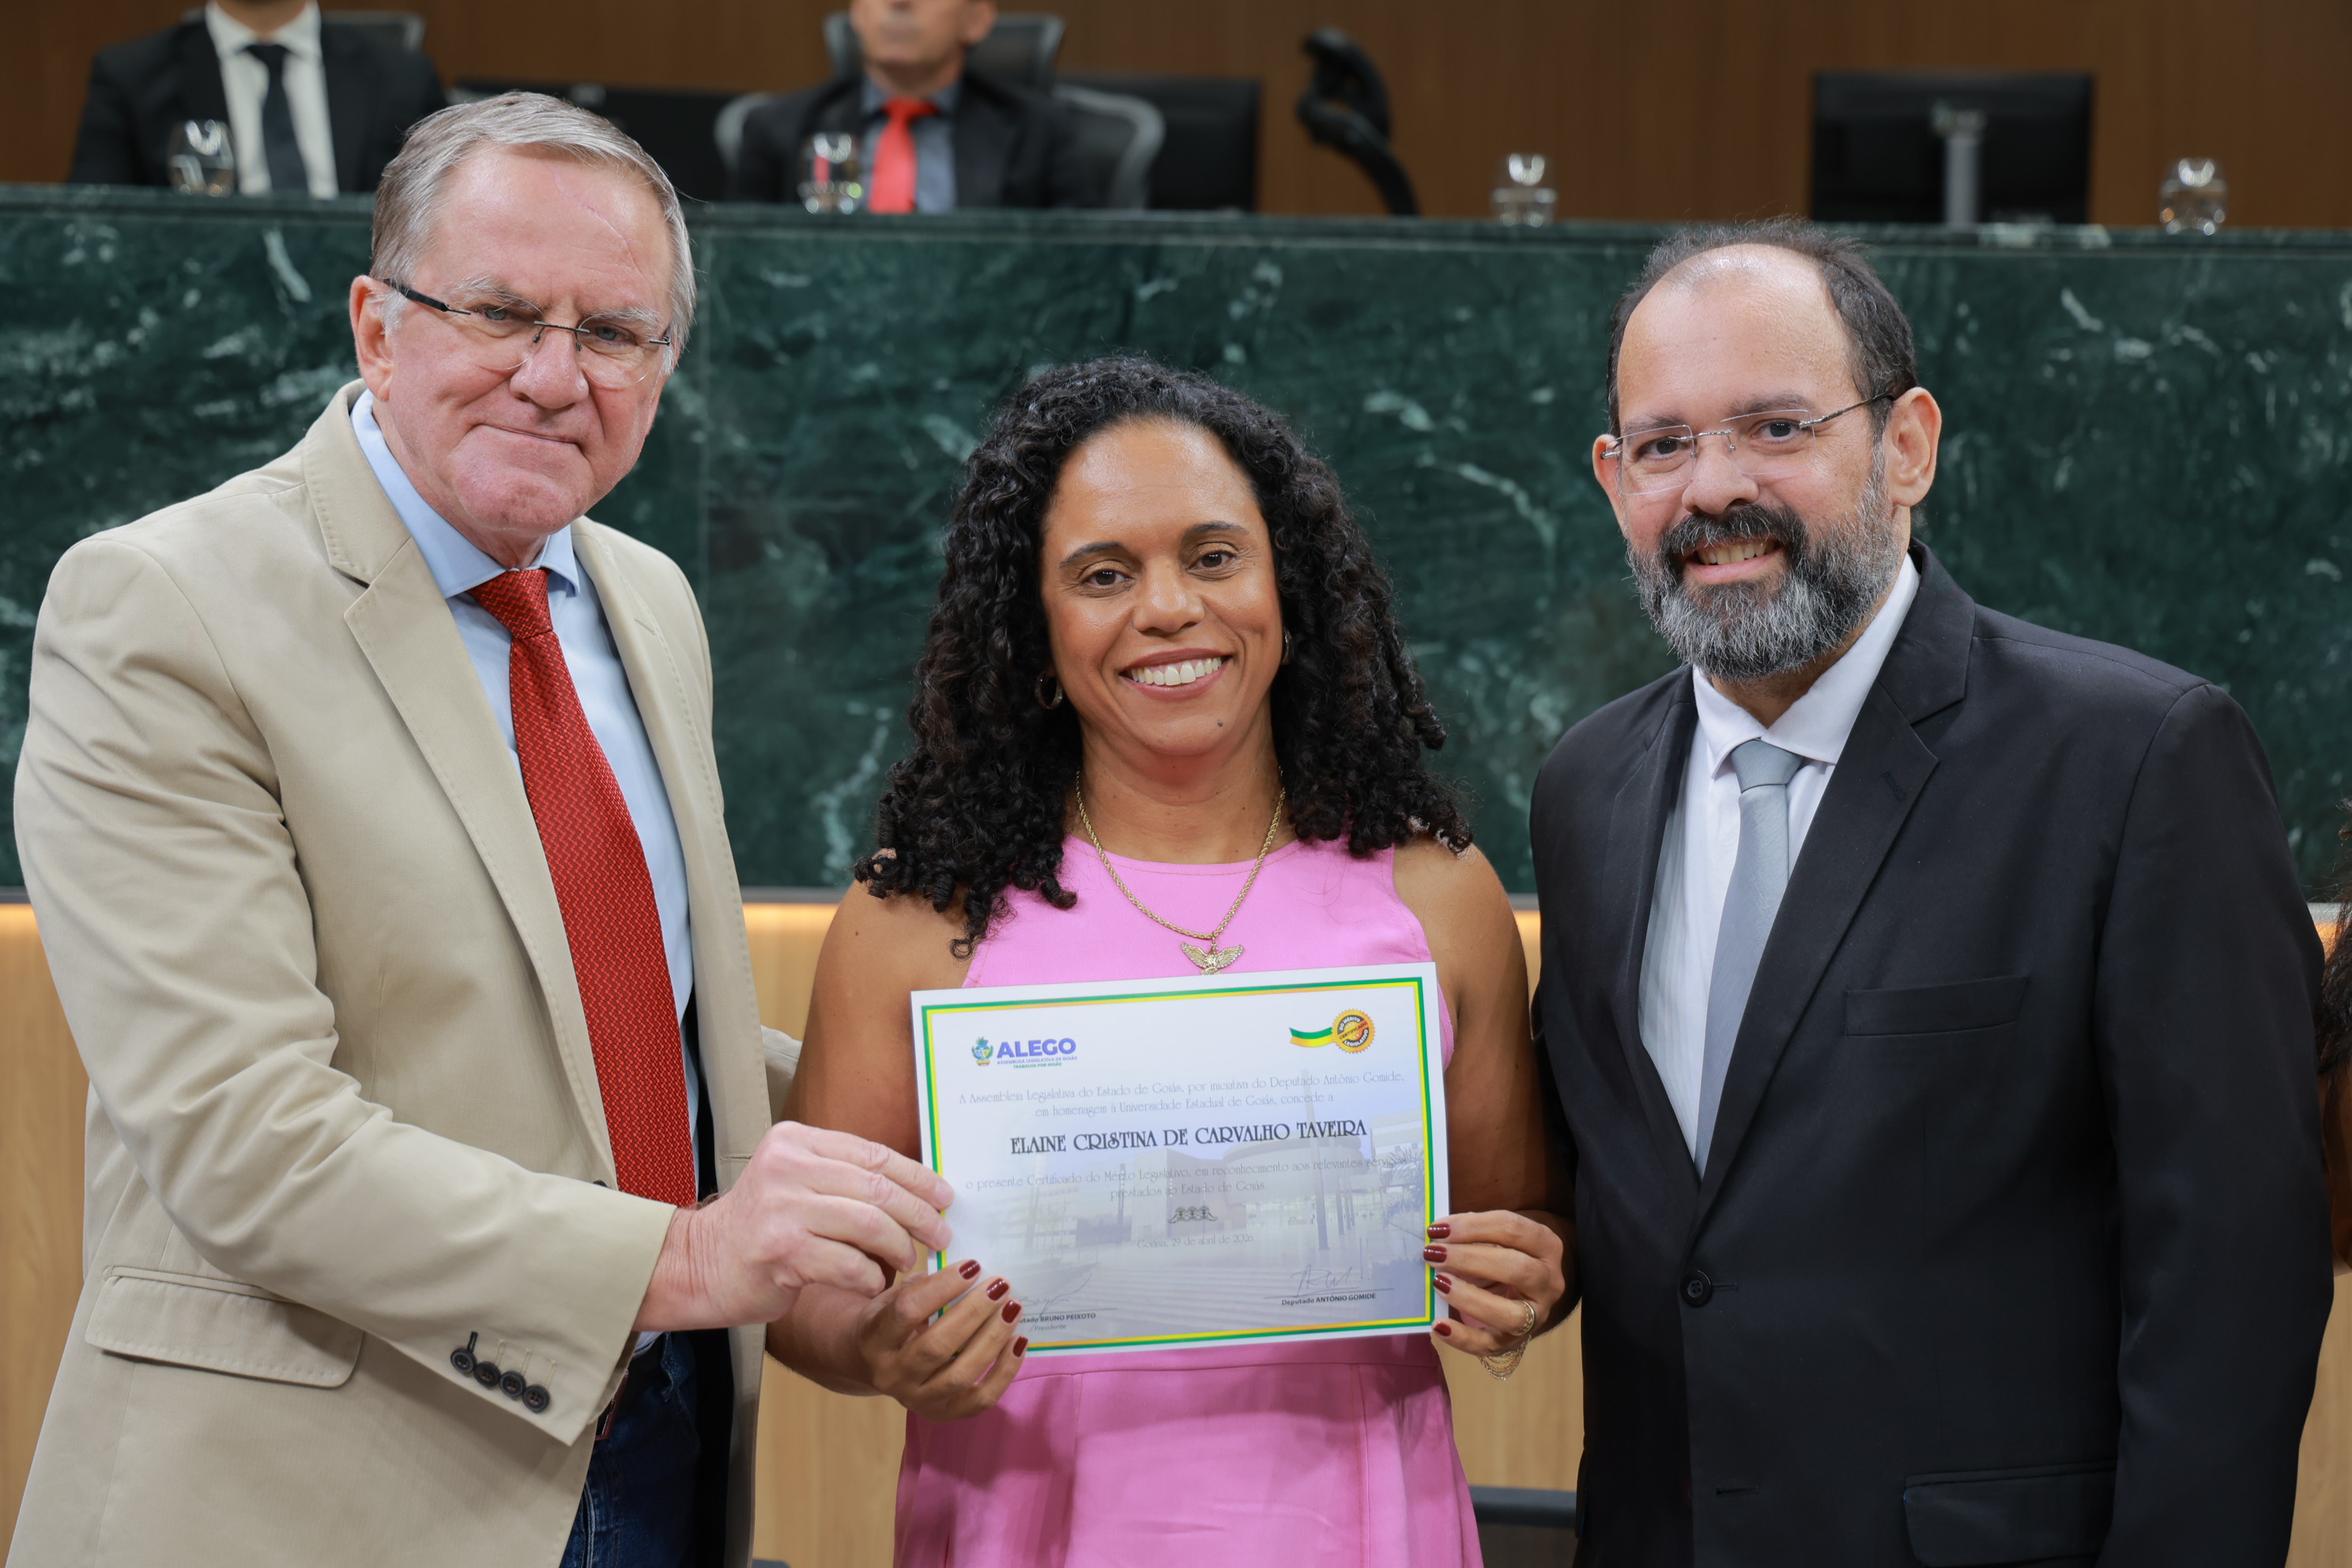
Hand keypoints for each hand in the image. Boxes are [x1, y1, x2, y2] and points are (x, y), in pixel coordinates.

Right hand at [635, 1121, 953, 1331]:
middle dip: (919, 1213)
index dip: (917, 1177)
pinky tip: (874, 1285)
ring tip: (909, 1261)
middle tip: (941, 1234)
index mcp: (795, 1142)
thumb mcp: (796, 1184)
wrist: (699, 1265)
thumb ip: (844, 1178)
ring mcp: (782, 1208)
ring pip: (869, 1224)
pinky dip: (870, 1277)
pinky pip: (848, 1263)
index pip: (873, 1154)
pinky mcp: (780, 1251)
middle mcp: (787, 1167)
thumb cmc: (760, 1228)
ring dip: (899, 1247)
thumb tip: (919, 1190)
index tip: (945, 1196)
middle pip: (877, 1187)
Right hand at [856, 1258, 1026, 1420]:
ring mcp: (917, 1401)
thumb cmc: (889, 1323)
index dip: (942, 1286)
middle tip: (1000, 1285)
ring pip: (960, 1375)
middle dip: (974, 1312)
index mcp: (874, 1341)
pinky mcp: (943, 1415)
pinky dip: (1004, 1372)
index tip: (973, 1266)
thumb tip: (966, 1274)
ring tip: (1013, 1309)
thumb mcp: (889, 1300)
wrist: (874, 1367)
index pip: (907, 1311)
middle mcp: (892, 1376)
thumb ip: (918, 1287)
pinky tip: (1018, 1342)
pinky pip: (980, 1400)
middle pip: (937, 1346)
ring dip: (992, 1339)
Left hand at [1423, 1210, 1566, 1358]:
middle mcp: (1548, 1281)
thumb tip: (1437, 1235)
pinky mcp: (1515, 1341)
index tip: (1438, 1229)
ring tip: (1439, 1283)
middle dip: (1470, 1259)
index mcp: (1546, 1246)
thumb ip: (1473, 1236)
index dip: (1474, 1226)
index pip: (1513, 1229)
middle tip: (1433, 1254)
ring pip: (1510, 1313)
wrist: (1520, 1294)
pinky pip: (1489, 1345)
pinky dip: (1462, 1337)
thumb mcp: (1496, 1241)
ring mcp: (1536, 1315)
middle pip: (1517, 1268)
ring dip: (1470, 1297)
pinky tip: (1438, 1325)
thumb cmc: (1502, 1259)